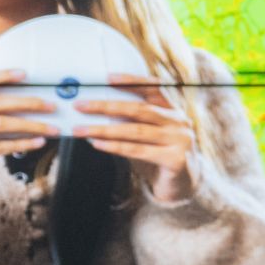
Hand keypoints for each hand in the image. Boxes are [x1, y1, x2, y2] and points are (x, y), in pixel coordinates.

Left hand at [70, 83, 200, 203]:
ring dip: (104, 129)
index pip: (154, 89)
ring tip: (81, 130)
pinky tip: (98, 144)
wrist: (183, 185)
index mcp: (173, 111)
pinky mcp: (176, 159)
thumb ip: (131, 123)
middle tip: (81, 106)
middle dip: (107, 106)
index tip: (107, 78)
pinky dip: (115, 147)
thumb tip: (97, 114)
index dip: (132, 81)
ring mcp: (180, 140)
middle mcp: (179, 122)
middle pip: (140, 109)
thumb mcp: (147, 136)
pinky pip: (139, 151)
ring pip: (136, 130)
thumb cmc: (159, 157)